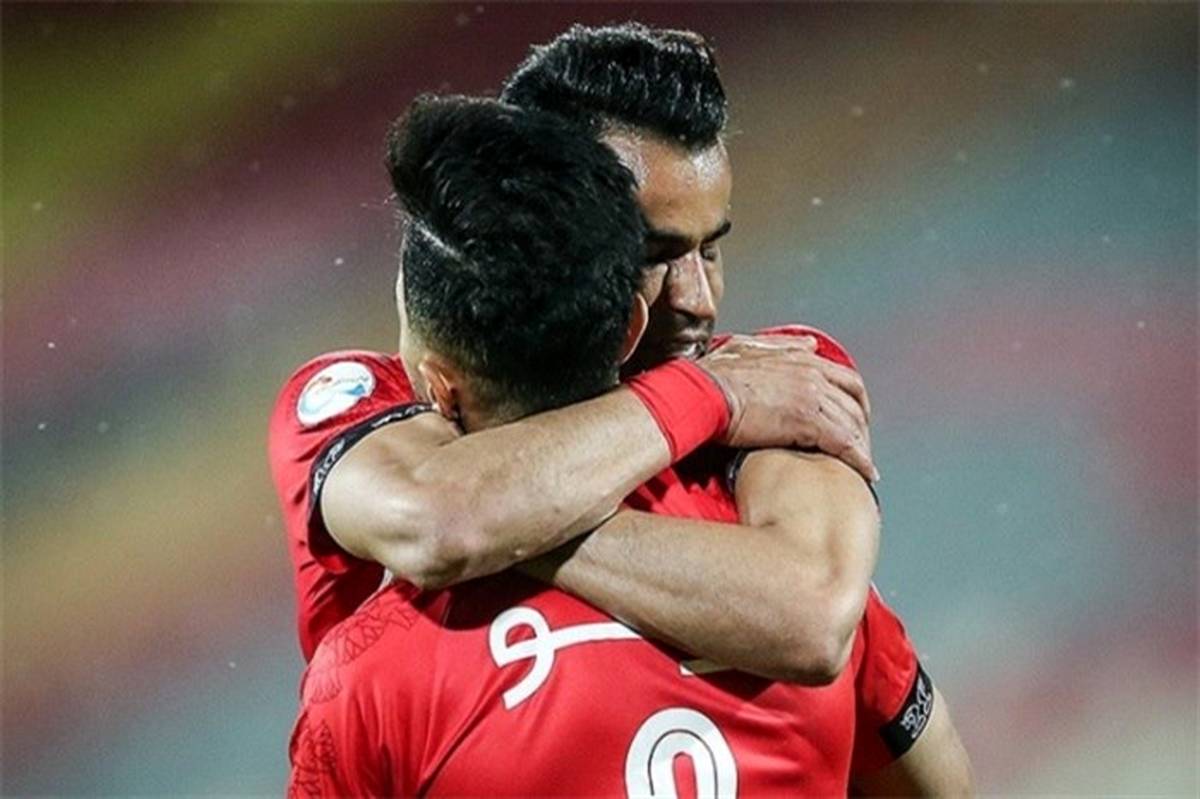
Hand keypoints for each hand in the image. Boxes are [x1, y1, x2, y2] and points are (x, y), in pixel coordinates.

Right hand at [698, 335, 877, 480]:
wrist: (701, 393)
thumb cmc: (713, 377)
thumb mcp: (747, 348)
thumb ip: (781, 346)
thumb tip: (808, 344)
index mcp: (801, 359)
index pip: (846, 380)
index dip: (857, 402)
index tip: (856, 420)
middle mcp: (812, 374)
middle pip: (855, 402)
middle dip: (863, 426)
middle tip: (861, 446)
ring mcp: (812, 396)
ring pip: (852, 424)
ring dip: (862, 446)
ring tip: (864, 466)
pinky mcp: (806, 421)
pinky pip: (844, 443)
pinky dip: (858, 459)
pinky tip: (864, 473)